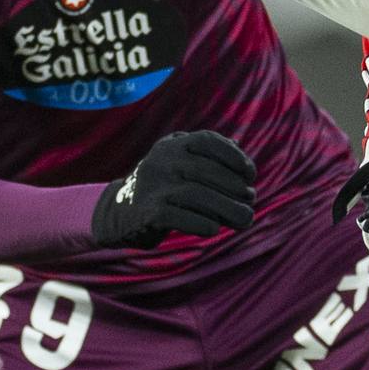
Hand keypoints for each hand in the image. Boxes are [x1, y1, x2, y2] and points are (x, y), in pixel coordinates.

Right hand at [89, 131, 257, 247]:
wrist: (118, 213)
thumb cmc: (161, 188)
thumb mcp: (179, 164)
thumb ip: (207, 156)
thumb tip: (238, 149)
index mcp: (172, 144)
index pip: (208, 140)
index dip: (234, 156)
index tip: (250, 174)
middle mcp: (161, 160)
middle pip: (208, 171)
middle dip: (236, 188)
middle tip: (250, 201)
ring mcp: (153, 185)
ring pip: (198, 195)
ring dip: (228, 209)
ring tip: (245, 219)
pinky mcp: (148, 212)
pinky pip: (182, 217)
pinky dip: (204, 224)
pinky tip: (214, 229)